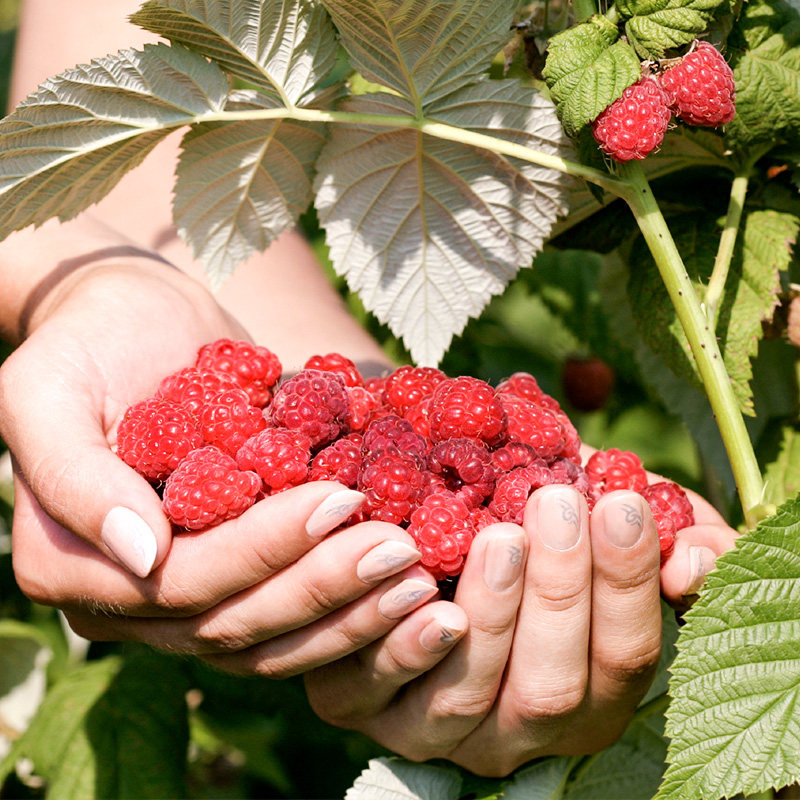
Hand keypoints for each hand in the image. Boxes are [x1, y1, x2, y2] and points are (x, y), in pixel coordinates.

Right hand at [2, 260, 431, 673]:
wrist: (136, 322)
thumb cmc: (87, 342)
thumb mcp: (44, 391)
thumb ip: (73, 476)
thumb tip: (140, 553)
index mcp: (72, 564)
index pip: (178, 582)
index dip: (261, 551)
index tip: (339, 502)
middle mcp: (132, 599)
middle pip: (234, 621)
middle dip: (323, 588)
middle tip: (403, 552)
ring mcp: (191, 595)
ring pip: (273, 634)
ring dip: (351, 613)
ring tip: (422, 578)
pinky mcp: (239, 575)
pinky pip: (295, 610)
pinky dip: (353, 602)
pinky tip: (415, 578)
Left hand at [305, 483, 737, 775]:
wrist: (446, 523)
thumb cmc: (548, 526)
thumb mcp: (617, 526)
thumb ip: (680, 539)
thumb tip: (689, 561)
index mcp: (592, 693)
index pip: (623, 656)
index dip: (626, 583)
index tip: (620, 504)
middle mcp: (521, 730)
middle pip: (548, 688)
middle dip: (559, 593)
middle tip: (556, 506)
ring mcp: (440, 729)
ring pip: (466, 696)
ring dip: (488, 615)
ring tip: (498, 536)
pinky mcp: (366, 706)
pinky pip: (375, 688)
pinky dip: (396, 637)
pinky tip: (410, 576)